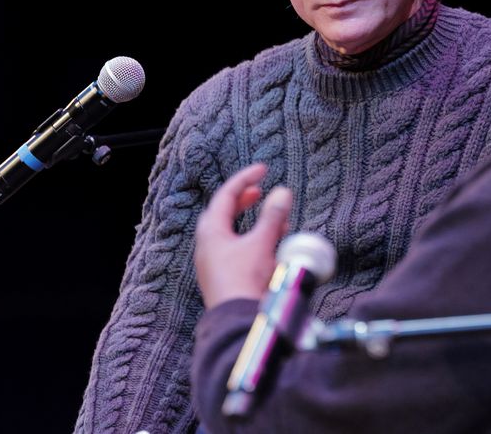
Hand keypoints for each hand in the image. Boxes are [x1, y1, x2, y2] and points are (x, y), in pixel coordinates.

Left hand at [195, 163, 291, 308]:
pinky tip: (271, 245)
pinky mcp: (224, 277)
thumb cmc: (245, 280)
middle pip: (223, 213)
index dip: (245, 179)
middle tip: (259, 191)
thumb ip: (273, 216)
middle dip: (243, 200)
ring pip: (231, 233)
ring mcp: (214, 263)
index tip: (263, 169)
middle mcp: (208, 246)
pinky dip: (254, 240)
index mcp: (211, 232)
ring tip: (275, 218)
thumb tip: (282, 191)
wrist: (237, 321)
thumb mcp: (262, 243)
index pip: (226, 195)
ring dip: (252, 221)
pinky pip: (238, 250)